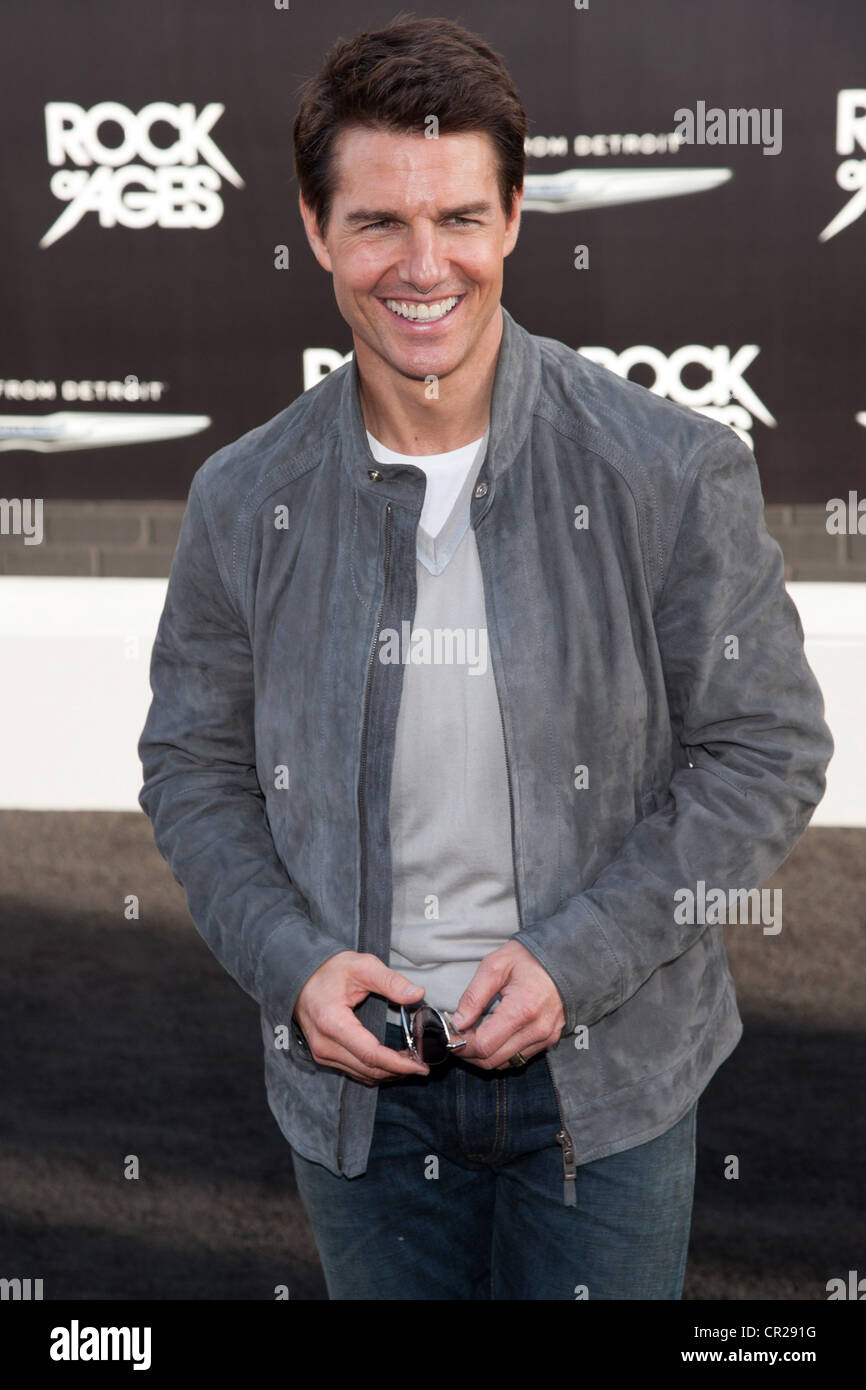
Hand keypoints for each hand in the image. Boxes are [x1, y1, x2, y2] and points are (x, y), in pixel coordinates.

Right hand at [293, 951, 429, 1084]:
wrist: (299, 975)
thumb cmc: (329, 970)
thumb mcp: (362, 966)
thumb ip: (391, 981)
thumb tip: (417, 994)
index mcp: (333, 1022)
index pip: (371, 1054)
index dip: (399, 1064)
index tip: (421, 1065)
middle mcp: (324, 1044)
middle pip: (368, 1069)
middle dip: (399, 1071)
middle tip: (423, 1065)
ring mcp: (322, 1053)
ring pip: (362, 1074)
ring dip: (389, 1073)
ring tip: (412, 1063)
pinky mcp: (324, 1055)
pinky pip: (354, 1070)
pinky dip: (376, 1070)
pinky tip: (392, 1063)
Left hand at [452, 940, 565, 1069]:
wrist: (564, 958)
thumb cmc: (529, 958)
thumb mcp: (495, 966)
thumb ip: (474, 996)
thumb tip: (458, 1022)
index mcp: (522, 1009)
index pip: (484, 1045)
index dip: (461, 1044)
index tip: (448, 1034)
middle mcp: (537, 1030)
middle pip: (492, 1060)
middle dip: (468, 1053)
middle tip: (456, 1037)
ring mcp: (545, 1037)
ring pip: (504, 1064)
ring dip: (483, 1056)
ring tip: (471, 1037)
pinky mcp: (549, 1040)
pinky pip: (518, 1058)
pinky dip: (500, 1054)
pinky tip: (491, 1037)